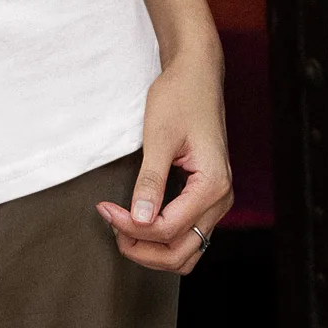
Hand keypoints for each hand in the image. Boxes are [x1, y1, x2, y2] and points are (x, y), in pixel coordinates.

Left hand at [98, 37, 232, 273]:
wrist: (196, 75)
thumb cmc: (180, 98)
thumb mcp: (159, 137)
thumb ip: (150, 181)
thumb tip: (139, 219)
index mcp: (213, 185)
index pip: (169, 229)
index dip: (132, 228)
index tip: (105, 209)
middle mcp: (221, 199)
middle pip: (181, 252)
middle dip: (142, 249)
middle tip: (111, 226)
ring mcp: (217, 200)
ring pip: (187, 250)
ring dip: (154, 250)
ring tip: (123, 230)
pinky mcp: (207, 195)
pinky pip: (188, 233)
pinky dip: (164, 239)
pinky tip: (139, 222)